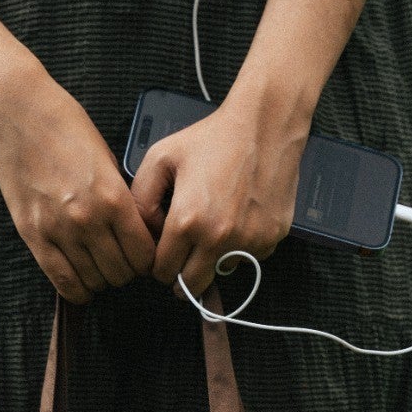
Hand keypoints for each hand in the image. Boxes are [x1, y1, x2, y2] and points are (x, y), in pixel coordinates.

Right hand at [0, 58, 155, 302]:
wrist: (19, 114)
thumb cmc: (65, 128)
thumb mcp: (107, 160)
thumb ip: (121, 199)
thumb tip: (136, 232)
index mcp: (113, 198)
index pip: (143, 254)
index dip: (147, 260)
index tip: (142, 254)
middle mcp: (87, 219)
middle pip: (120, 273)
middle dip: (126, 271)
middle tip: (121, 260)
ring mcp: (58, 231)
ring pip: (94, 282)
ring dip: (101, 279)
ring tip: (99, 265)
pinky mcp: (34, 236)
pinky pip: (62, 282)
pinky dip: (77, 288)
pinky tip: (81, 278)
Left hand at [130, 90, 308, 296]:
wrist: (265, 125)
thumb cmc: (213, 138)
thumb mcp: (161, 158)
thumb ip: (140, 199)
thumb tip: (144, 233)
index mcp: (187, 221)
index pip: (163, 271)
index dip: (158, 266)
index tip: (163, 256)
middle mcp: (218, 239)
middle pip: (191, 286)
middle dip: (181, 276)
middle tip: (182, 259)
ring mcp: (248, 241)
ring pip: (220, 274)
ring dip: (212, 261)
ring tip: (213, 229)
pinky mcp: (271, 238)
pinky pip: (248, 258)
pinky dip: (240, 248)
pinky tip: (238, 219)